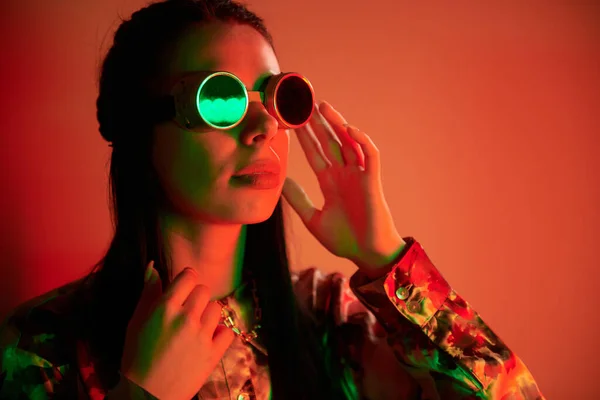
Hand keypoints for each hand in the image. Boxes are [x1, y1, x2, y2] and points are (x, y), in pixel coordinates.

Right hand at [120, 261, 234, 399]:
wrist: (146, 394)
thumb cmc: (136, 357)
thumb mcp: (136, 322)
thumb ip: (148, 293)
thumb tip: (153, 266)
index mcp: (166, 308)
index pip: (189, 276)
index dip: (186, 280)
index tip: (183, 288)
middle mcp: (186, 318)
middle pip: (204, 290)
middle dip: (196, 298)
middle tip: (187, 311)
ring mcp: (202, 336)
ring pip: (217, 308)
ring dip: (208, 314)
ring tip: (196, 326)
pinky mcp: (213, 353)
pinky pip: (228, 331)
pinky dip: (220, 334)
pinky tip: (208, 339)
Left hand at [283, 101, 404, 278]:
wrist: (368, 255)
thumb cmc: (345, 240)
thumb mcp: (313, 219)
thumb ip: (299, 200)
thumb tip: (282, 184)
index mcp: (330, 182)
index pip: (315, 154)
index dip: (305, 138)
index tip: (292, 122)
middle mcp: (344, 175)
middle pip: (330, 142)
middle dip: (318, 124)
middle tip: (305, 104)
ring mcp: (359, 176)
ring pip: (349, 143)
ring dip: (337, 124)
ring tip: (323, 107)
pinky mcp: (372, 181)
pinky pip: (370, 156)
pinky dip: (361, 141)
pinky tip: (348, 129)